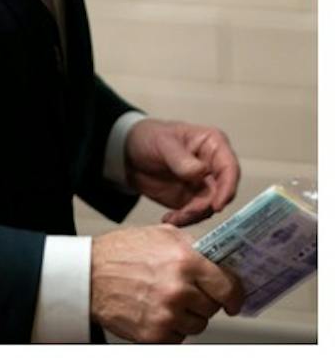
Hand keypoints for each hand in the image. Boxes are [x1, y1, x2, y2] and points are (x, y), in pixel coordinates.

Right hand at [91, 224, 244, 342]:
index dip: (235, 295)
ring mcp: (167, 314)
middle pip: (212, 307)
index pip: (228, 286)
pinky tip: (154, 312)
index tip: (233, 300)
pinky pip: (179, 337)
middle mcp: (178, 289)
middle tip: (184, 294)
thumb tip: (219, 258)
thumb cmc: (118, 253)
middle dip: (202, 301)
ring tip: (164, 302)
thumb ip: (192, 245)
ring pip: (197, 325)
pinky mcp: (154, 334)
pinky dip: (170, 328)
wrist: (85, 275)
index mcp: (184, 261)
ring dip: (186, 316)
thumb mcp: (159, 234)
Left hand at [125, 118, 240, 225]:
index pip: (230, 168)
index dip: (228, 188)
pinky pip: (195, 214)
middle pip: (222, 193)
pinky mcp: (193, 199)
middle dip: (206, 206)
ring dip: (193, 216)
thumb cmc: (149, 138)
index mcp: (213, 145)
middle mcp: (214, 167)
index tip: (217, 205)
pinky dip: (184, 219)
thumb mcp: (162, 142)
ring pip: (209, 207)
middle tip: (186, 213)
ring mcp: (205, 185)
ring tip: (172, 218)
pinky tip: (169, 219)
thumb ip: (181, 158)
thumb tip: (201, 171)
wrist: (128, 154)